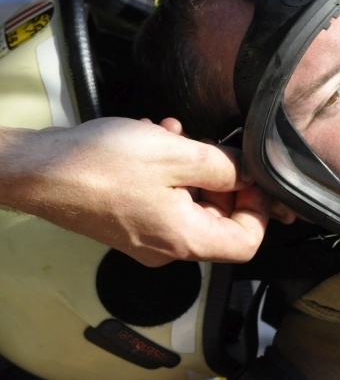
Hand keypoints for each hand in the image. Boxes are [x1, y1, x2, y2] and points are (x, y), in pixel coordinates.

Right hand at [0, 117, 292, 266]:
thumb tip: (251, 175)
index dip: (260, 207)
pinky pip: (165, 197)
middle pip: (221, 219)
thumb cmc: (103, 164)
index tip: (252, 174)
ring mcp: (147, 236)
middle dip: (222, 177)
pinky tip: (154, 137)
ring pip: (192, 201)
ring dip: (192, 164)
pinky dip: (168, 168)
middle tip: (210, 145)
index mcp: (186, 240)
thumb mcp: (177, 156)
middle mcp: (169, 248)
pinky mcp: (129, 221)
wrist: (36, 170)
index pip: (248, 242)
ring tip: (173, 133)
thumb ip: (225, 167)